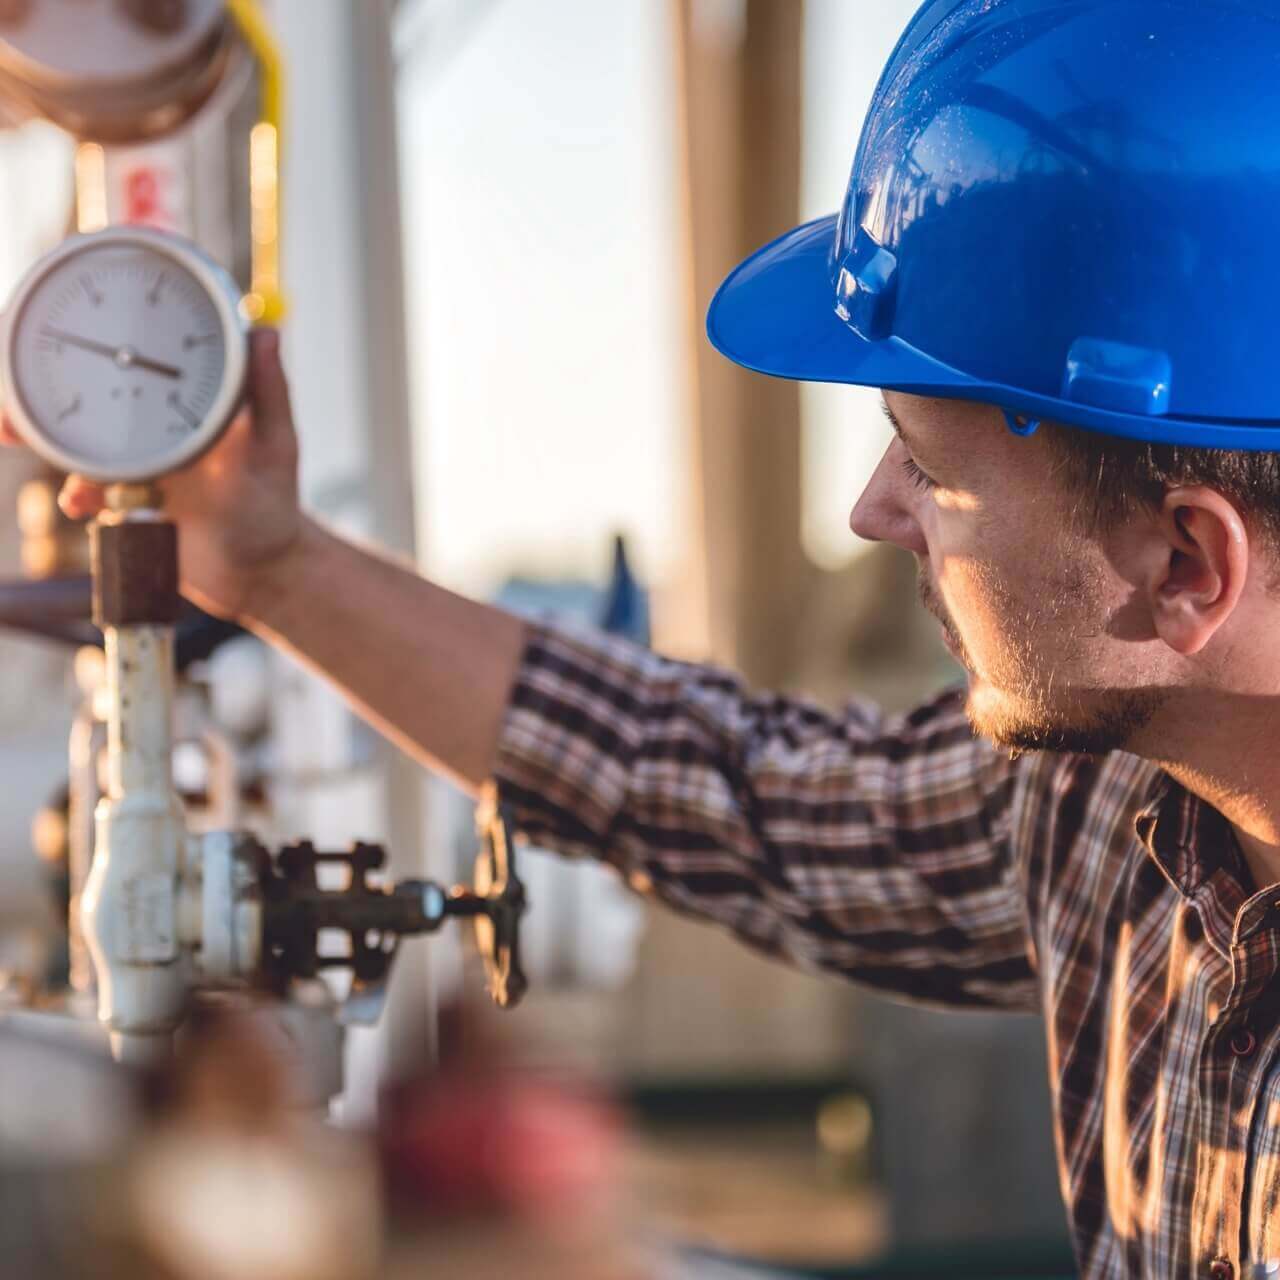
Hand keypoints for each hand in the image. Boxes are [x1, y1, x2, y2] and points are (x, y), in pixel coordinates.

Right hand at [2, 328, 307, 621]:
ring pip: (76, 435)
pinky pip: (84, 488)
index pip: (141, 346)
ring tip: (12, 431)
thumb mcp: (274, 447)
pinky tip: (78, 503)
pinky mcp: (123, 498)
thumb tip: (266, 332)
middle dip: (42, 379)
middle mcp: (156, 421)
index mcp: (190, 396)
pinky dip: (74, 491)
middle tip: (13, 384)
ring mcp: (136, 459)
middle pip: (89, 386)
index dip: (100, 325)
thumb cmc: (274, 504)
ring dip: (41, 432)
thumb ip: (270, 394)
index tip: (64, 305)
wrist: (258, 573)